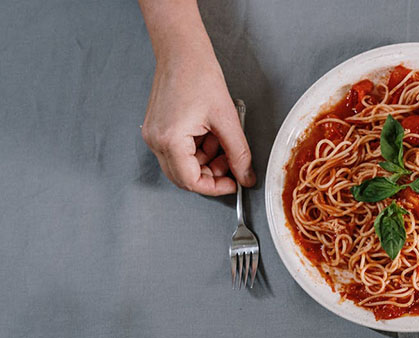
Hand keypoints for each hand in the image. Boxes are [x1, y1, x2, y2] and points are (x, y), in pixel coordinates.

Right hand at [141, 46, 254, 195]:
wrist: (182, 51)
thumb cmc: (198, 75)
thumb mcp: (227, 120)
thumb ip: (239, 154)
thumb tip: (246, 177)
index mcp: (169, 140)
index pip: (191, 181)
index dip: (215, 187)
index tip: (233, 184)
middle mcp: (156, 140)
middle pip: (184, 177)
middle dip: (211, 174)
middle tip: (231, 162)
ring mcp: (154, 135)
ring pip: (183, 165)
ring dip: (206, 160)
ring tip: (221, 138)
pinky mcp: (158, 129)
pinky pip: (179, 151)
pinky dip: (198, 148)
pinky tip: (210, 133)